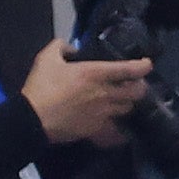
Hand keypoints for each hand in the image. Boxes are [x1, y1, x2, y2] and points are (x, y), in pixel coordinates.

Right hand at [21, 42, 157, 147]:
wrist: (32, 119)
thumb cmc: (41, 87)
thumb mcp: (47, 58)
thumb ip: (62, 46)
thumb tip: (72, 48)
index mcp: (95, 74)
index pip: (128, 70)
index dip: (142, 66)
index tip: (147, 64)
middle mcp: (105, 94)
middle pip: (136, 92)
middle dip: (140, 87)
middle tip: (136, 84)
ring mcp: (103, 114)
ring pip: (127, 109)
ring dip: (128, 103)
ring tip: (124, 100)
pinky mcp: (96, 130)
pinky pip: (116, 131)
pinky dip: (120, 129)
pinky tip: (119, 128)